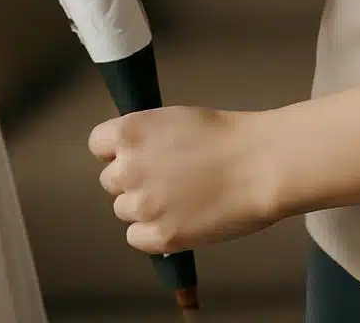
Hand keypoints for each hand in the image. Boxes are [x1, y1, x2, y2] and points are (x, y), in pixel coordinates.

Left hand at [89, 106, 281, 253]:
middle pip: (110, 181)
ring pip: (124, 210)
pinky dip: (153, 234)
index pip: (97, 146)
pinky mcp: (160, 236)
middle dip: (133, 181)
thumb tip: (128, 155)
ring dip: (144, 208)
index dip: (116, 153)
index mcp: (129, 132)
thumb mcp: (172, 120)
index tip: (136, 157)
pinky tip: (179, 221)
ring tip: (180, 200)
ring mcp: (142, 204)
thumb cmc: (225, 137)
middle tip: (168, 180)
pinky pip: (137, 238)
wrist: (261, 165)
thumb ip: (143, 138)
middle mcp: (127, 168)